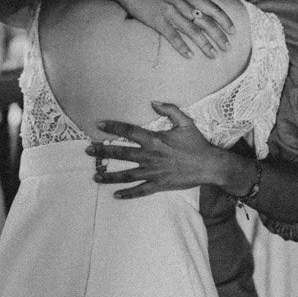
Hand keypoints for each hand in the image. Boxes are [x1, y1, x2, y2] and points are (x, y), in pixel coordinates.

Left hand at [85, 102, 226, 198]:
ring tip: (95, 176)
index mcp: (154, 140)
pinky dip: (127, 194)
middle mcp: (150, 156)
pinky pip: (140, 191)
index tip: (99, 125)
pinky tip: (115, 195)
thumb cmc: (197, 143)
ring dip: (109, 176)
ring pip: (126, 175)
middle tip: (87, 151)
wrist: (210, 165)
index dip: (113, 127)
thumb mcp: (185, 122)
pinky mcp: (159, 185)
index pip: (129, 132)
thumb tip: (154, 102)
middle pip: (121, 153)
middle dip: (103, 152)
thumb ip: (170, 110)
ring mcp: (153, 172)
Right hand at [113, 0, 233, 58]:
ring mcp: (171, 13)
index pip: (212, 7)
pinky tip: (190, 56)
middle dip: (219, 35)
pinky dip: (182, 47)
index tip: (233, 30)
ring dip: (205, 44)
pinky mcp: (159, 21)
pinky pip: (173, 37)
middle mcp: (183, 3)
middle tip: (228, 47)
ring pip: (193, 31)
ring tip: (214, 54)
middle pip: (206, 21)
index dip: (224, 20)